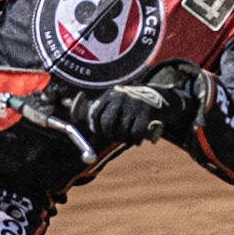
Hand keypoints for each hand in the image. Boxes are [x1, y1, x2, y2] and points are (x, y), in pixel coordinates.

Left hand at [70, 63, 202, 148]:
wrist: (163, 98)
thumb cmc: (135, 103)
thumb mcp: (117, 99)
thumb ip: (99, 107)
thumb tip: (70, 110)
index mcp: (111, 93)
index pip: (95, 114)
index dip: (96, 128)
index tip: (101, 134)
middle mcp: (120, 97)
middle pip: (107, 124)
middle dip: (110, 135)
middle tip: (116, 137)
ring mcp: (133, 105)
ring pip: (121, 131)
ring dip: (124, 139)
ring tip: (129, 137)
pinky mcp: (146, 113)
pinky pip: (135, 134)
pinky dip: (135, 140)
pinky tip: (138, 140)